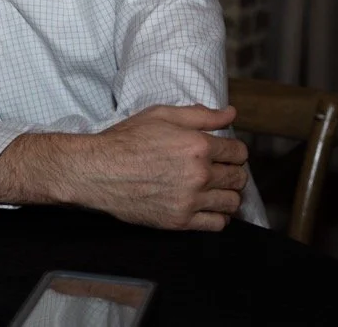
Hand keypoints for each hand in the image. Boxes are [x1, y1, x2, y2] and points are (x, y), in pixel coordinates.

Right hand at [72, 105, 248, 230]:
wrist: (97, 170)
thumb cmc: (126, 140)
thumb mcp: (160, 115)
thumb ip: (200, 115)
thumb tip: (231, 113)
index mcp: (198, 145)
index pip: (239, 153)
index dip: (234, 151)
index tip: (225, 153)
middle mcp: (199, 174)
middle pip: (239, 178)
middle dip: (233, 172)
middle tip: (219, 170)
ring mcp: (190, 200)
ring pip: (232, 202)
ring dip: (228, 194)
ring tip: (214, 188)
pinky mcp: (180, 220)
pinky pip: (217, 223)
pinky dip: (218, 215)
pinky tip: (206, 205)